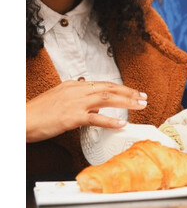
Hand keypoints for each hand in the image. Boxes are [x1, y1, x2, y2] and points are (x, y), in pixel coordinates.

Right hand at [26, 80, 147, 142]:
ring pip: (106, 98)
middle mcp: (76, 90)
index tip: (134, 92)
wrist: (22, 119)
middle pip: (109, 88)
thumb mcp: (61, 101)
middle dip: (129, 92)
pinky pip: (96, 118)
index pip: (103, 84)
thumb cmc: (39, 113)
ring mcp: (75, 102)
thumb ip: (80, 102)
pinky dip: (110, 120)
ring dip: (126, 101)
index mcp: (74, 85)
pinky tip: (122, 123)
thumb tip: (97, 109)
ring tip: (140, 105)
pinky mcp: (72, 117)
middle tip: (143, 97)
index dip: (120, 88)